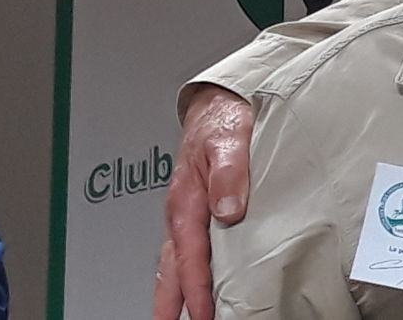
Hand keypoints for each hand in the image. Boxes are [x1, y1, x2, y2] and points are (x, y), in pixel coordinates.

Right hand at [150, 84, 254, 319]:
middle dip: (172, 304)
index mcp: (188, 198)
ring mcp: (185, 214)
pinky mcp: (194, 213)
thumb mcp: (231, 140)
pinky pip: (184, 252)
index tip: (206, 313)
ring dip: (174, 295)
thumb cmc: (224, 120)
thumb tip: (229, 209)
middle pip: (172, 269)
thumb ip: (230, 173)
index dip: (198, 287)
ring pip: (173, 264)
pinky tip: (192, 290)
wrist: (219, 104)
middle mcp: (182, 211)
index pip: (192, 253)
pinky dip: (182, 276)